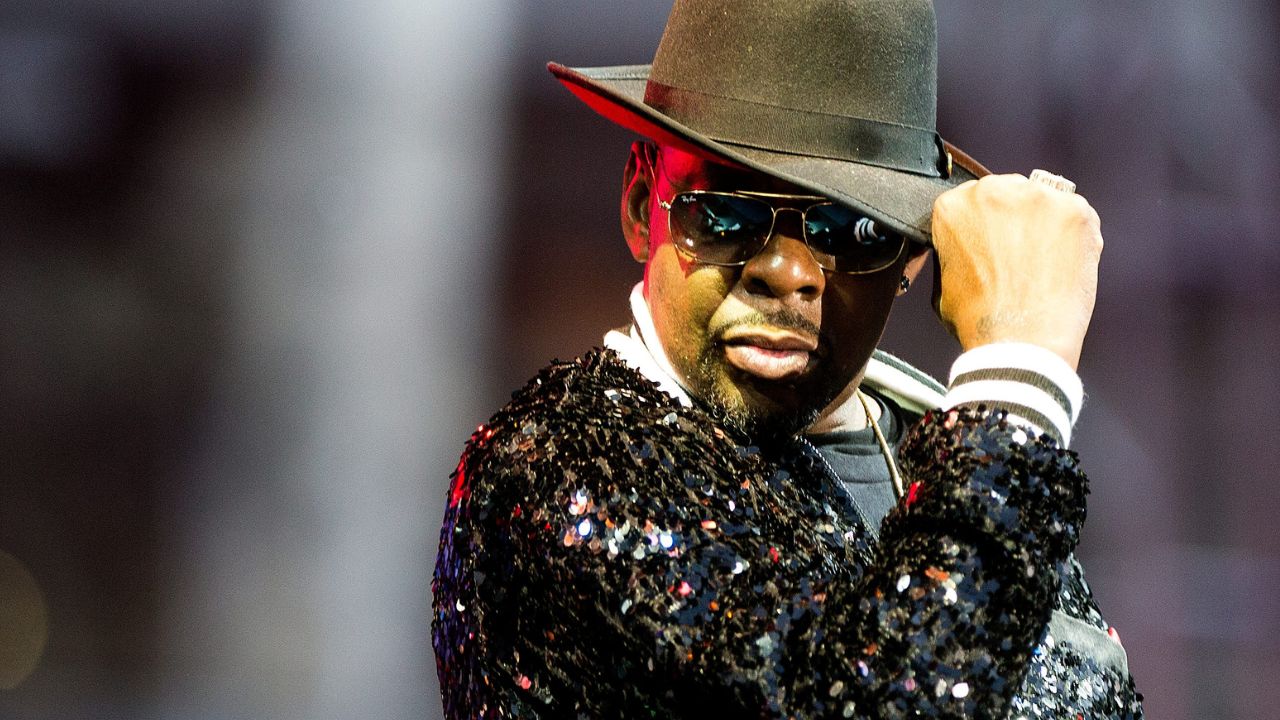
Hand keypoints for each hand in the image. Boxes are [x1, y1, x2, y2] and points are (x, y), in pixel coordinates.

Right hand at [930, 173, 1103, 369]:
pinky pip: (1076, 216)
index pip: (969, 202)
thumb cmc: (980, 320)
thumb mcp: (945, 281)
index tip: (990, 245)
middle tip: (1018, 257)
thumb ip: (959, 249)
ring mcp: (1038, 197)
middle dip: (1012, 220)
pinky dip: (1074, 238)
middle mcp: (994, 191)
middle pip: (1008, 194)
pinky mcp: (1076, 210)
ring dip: (1044, 225)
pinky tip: (1063, 265)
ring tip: (1043, 265)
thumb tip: (976, 247)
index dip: (981, 227)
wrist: (1021, 342)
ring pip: (1044, 202)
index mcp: (954, 206)